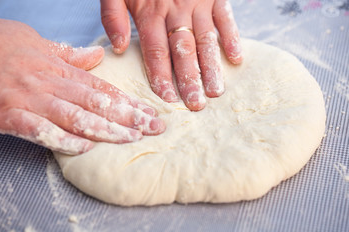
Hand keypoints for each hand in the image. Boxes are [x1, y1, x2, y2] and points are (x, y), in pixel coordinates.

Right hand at [0, 17, 164, 154]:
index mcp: (57, 69)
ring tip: (132, 139)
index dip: (128, 102)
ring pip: (75, 117)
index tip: (150, 113)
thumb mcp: (35, 42)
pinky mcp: (8, 116)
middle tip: (155, 128)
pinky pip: (39, 131)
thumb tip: (96, 55)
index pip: (102, 89)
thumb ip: (67, 53)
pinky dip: (62, 140)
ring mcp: (29, 101)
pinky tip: (85, 149)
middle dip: (129, 117)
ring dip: (106, 130)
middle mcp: (49, 84)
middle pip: (97, 104)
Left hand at [101, 0, 242, 110]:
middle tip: (196, 105)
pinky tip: (236, 58)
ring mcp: (197, 2)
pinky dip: (231, 36)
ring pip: (205, 39)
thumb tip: (120, 48)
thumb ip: (112, 15)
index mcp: (149, 11)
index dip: (161, 77)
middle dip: (189, 79)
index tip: (167, 99)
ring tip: (216, 91)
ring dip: (211, 66)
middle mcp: (175, 10)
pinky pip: (225, 17)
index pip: (155, 52)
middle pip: (183, 51)